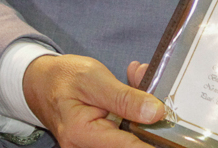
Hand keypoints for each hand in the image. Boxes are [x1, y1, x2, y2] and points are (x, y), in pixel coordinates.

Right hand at [22, 54, 163, 147]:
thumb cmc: (64, 78)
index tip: (175, 140)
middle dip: (150, 117)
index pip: (127, 146)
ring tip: (139, 76)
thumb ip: (124, 97)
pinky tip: (135, 81)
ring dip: (143, 108)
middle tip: (157, 89)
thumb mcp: (94, 80)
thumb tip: (156, 113)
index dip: (152, 142)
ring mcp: (93, 145)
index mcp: (82, 134)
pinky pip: (125, 129)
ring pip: (131, 133)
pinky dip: (135, 107)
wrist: (42, 82)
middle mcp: (86, 147)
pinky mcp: (101, 139)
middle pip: (131, 141)